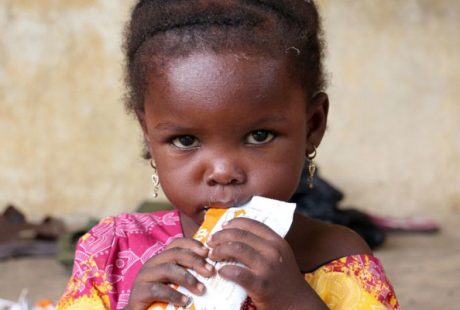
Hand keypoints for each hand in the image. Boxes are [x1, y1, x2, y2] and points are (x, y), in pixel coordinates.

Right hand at [125, 238, 214, 309]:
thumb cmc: (161, 298)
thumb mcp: (175, 283)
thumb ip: (187, 274)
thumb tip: (211, 272)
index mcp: (162, 259)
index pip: (177, 244)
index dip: (192, 244)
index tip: (208, 251)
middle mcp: (152, 263)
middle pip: (175, 254)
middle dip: (195, 261)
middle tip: (210, 271)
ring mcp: (144, 276)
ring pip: (168, 269)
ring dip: (187, 278)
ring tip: (201, 289)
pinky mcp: (139, 292)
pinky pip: (158, 290)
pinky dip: (174, 295)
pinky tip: (185, 301)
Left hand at [206, 218, 326, 309]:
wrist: (298, 303)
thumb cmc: (285, 279)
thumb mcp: (281, 255)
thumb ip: (264, 245)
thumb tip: (238, 235)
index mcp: (277, 241)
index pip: (252, 224)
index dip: (234, 223)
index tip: (223, 226)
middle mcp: (273, 251)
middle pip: (240, 234)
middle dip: (221, 235)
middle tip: (211, 241)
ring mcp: (267, 267)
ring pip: (237, 249)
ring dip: (220, 250)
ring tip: (212, 254)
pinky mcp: (261, 284)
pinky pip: (237, 273)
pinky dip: (225, 270)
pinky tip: (221, 271)